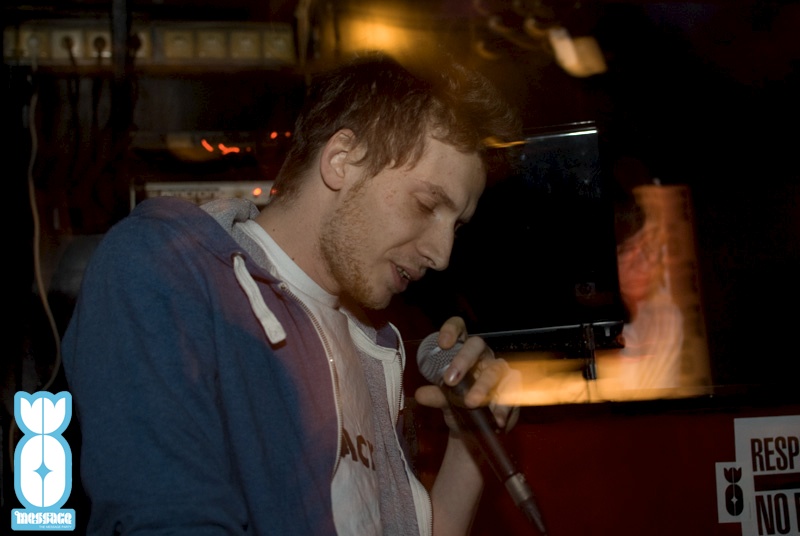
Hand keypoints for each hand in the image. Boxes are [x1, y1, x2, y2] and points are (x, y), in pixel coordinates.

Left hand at [414, 316, 520, 431]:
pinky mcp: (513, 388)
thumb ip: (435, 396)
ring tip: (471, 403)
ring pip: (495, 369)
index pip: (459, 329)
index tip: (442, 344)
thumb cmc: (457, 406)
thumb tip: (421, 394)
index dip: (451, 330)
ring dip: (483, 386)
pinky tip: (497, 417)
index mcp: (462, 352)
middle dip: (463, 360)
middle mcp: (482, 356)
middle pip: (477, 345)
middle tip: (450, 380)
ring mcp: (499, 370)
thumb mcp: (444, 401)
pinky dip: (503, 405)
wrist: (473, 431)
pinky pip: (512, 390)